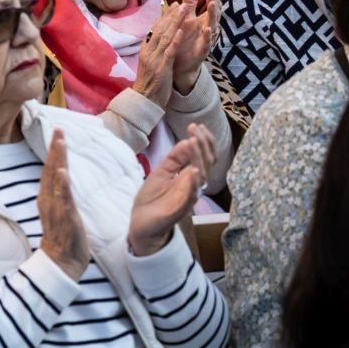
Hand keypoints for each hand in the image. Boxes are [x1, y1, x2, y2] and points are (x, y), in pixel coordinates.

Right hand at [38, 131, 91, 279]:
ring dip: (57, 160)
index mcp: (48, 197)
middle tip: (58, 130)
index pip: (51, 170)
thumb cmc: (63, 238)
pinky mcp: (65, 218)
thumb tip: (62, 179)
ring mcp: (56, 208)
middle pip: (51, 170)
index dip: (54, 151)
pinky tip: (63, 172)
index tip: (58, 133)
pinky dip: (62, 185)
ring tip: (59, 142)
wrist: (61, 263)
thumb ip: (61, 195)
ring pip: (56, 179)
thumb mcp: (61, 212)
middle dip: (55, 149)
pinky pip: (63, 199)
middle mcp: (48, 200)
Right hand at [129, 0, 185, 109]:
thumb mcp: (149, 64)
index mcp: (146, 50)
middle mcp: (148, 52)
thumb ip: (153, 50)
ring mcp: (154, 59)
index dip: (165, 16)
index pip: (155, 29)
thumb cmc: (149, 83)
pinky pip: (169, 52)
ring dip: (175, 22)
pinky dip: (175, 40)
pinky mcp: (162, 68)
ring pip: (165, 37)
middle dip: (172, 15)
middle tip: (182, 2)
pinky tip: (181, 31)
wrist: (144, 101)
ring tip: (184, 10)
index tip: (174, 5)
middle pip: (160, 29)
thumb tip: (156, 39)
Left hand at [129, 123, 215, 255]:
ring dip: (198, 158)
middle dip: (202, 145)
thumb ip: (175, 158)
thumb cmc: (154, 197)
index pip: (204, 156)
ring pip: (200, 176)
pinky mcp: (179, 209)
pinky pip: (190, 196)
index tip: (197, 125)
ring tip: (193, 142)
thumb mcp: (162, 171)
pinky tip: (193, 170)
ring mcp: (187, 197)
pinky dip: (192, 183)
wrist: (142, 222)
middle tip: (195, 129)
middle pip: (206, 163)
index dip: (204, 141)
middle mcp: (193, 186)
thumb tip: (187, 140)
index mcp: (189, 176)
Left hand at [169, 0, 220, 93]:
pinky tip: (207, 29)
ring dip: (212, 16)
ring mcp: (205, 41)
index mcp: (202, 21)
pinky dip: (207, 36)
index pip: (210, 7)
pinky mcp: (201, 52)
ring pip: (212, 27)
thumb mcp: (185, 18)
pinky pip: (206, 43)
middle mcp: (206, 30)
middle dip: (214, 3)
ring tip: (212, 5)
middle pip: (213, 15)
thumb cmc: (183, 39)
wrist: (177, 64)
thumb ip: (190, 2)